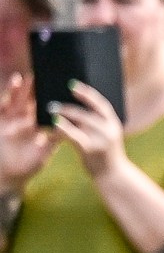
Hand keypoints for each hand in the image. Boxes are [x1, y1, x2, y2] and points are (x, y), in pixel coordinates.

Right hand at [0, 75, 59, 189]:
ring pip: (16, 100)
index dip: (50, 100)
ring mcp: (9, 119)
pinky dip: (8, 92)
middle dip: (36, 89)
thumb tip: (68, 131)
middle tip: (44, 76)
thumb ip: (53, 141)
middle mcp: (22, 120)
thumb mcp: (42, 153)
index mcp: (35, 127)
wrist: (7, 176)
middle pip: (30, 101)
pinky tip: (15, 81)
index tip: (60, 88)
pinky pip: (2, 104)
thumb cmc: (25, 166)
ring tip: (28, 77)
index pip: (44, 110)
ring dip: (22, 88)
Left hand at [49, 81, 128, 179]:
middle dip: (69, 106)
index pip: (101, 104)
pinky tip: (53, 125)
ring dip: (64, 114)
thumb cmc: (105, 154)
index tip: (72, 85)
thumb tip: (73, 107)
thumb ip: (95, 123)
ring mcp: (102, 140)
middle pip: (88, 112)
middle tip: (53, 102)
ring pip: (80, 121)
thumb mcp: (105, 136)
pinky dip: (62, 129)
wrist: (113, 175)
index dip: (87, 93)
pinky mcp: (91, 150)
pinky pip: (74, 136)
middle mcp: (110, 130)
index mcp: (114, 123)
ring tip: (50, 110)